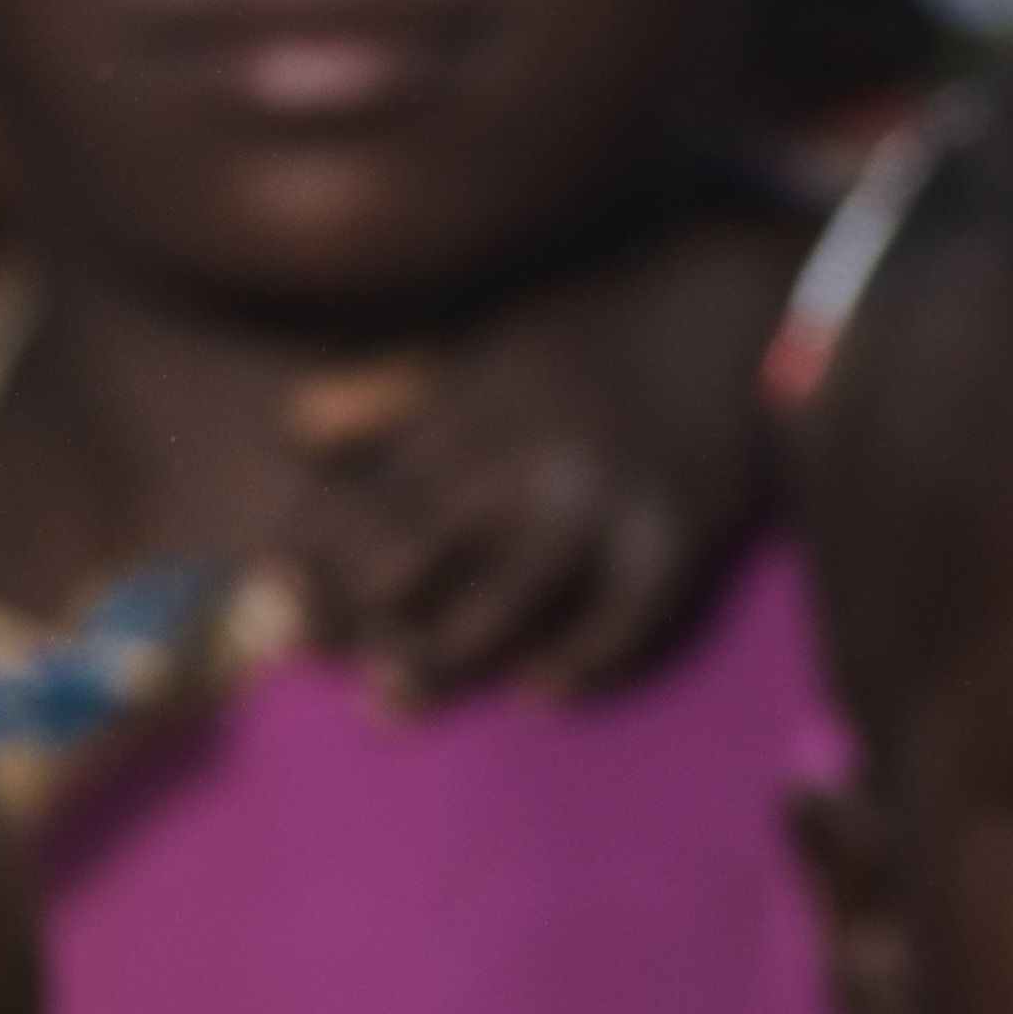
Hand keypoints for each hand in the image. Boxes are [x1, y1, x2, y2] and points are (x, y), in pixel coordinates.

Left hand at [267, 198, 779, 705]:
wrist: (749, 311)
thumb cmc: (596, 333)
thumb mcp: (483, 336)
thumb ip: (385, 387)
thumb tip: (287, 432)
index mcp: (472, 406)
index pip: (367, 497)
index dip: (309, 556)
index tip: (262, 602)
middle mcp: (528, 456)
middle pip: (415, 554)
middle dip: (349, 611)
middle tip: (304, 655)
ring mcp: (604, 501)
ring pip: (502, 602)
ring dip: (438, 658)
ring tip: (386, 702)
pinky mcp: (677, 538)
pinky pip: (622, 621)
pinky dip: (579, 661)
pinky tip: (537, 689)